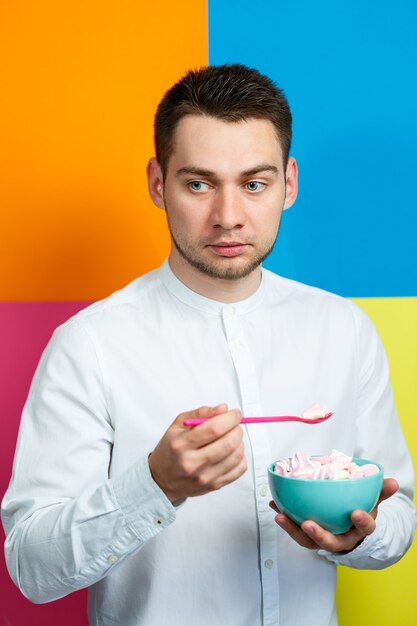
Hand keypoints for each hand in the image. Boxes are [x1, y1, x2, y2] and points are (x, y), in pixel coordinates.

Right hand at [148, 403, 246, 501]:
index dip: (230, 419)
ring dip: (240, 442)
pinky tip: (232, 452)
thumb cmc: (171, 449)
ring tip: (232, 437)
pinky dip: (241, 457)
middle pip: (228, 443)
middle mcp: (192, 462)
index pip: (214, 429)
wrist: (162, 479)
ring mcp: (204, 476)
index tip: (235, 413)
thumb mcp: (178, 425)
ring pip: (236, 456)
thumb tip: (223, 409)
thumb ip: (201, 413)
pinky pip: (239, 470)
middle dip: (237, 429)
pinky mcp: (214, 485)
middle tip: (235, 424)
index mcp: (181, 444)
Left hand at [269, 478, 397, 551]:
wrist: (349, 530)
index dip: (361, 522)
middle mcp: (341, 540)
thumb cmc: (359, 512)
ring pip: (308, 541)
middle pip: (331, 542)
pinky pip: (295, 530)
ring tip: (280, 516)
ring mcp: (323, 540)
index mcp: (360, 530)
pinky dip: (285, 519)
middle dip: (319, 535)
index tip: (356, 513)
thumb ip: (380, 492)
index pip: (364, 528)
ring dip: (293, 529)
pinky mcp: (308, 537)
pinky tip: (275, 506)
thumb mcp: (372, 503)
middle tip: (307, 524)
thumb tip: (393, 482)